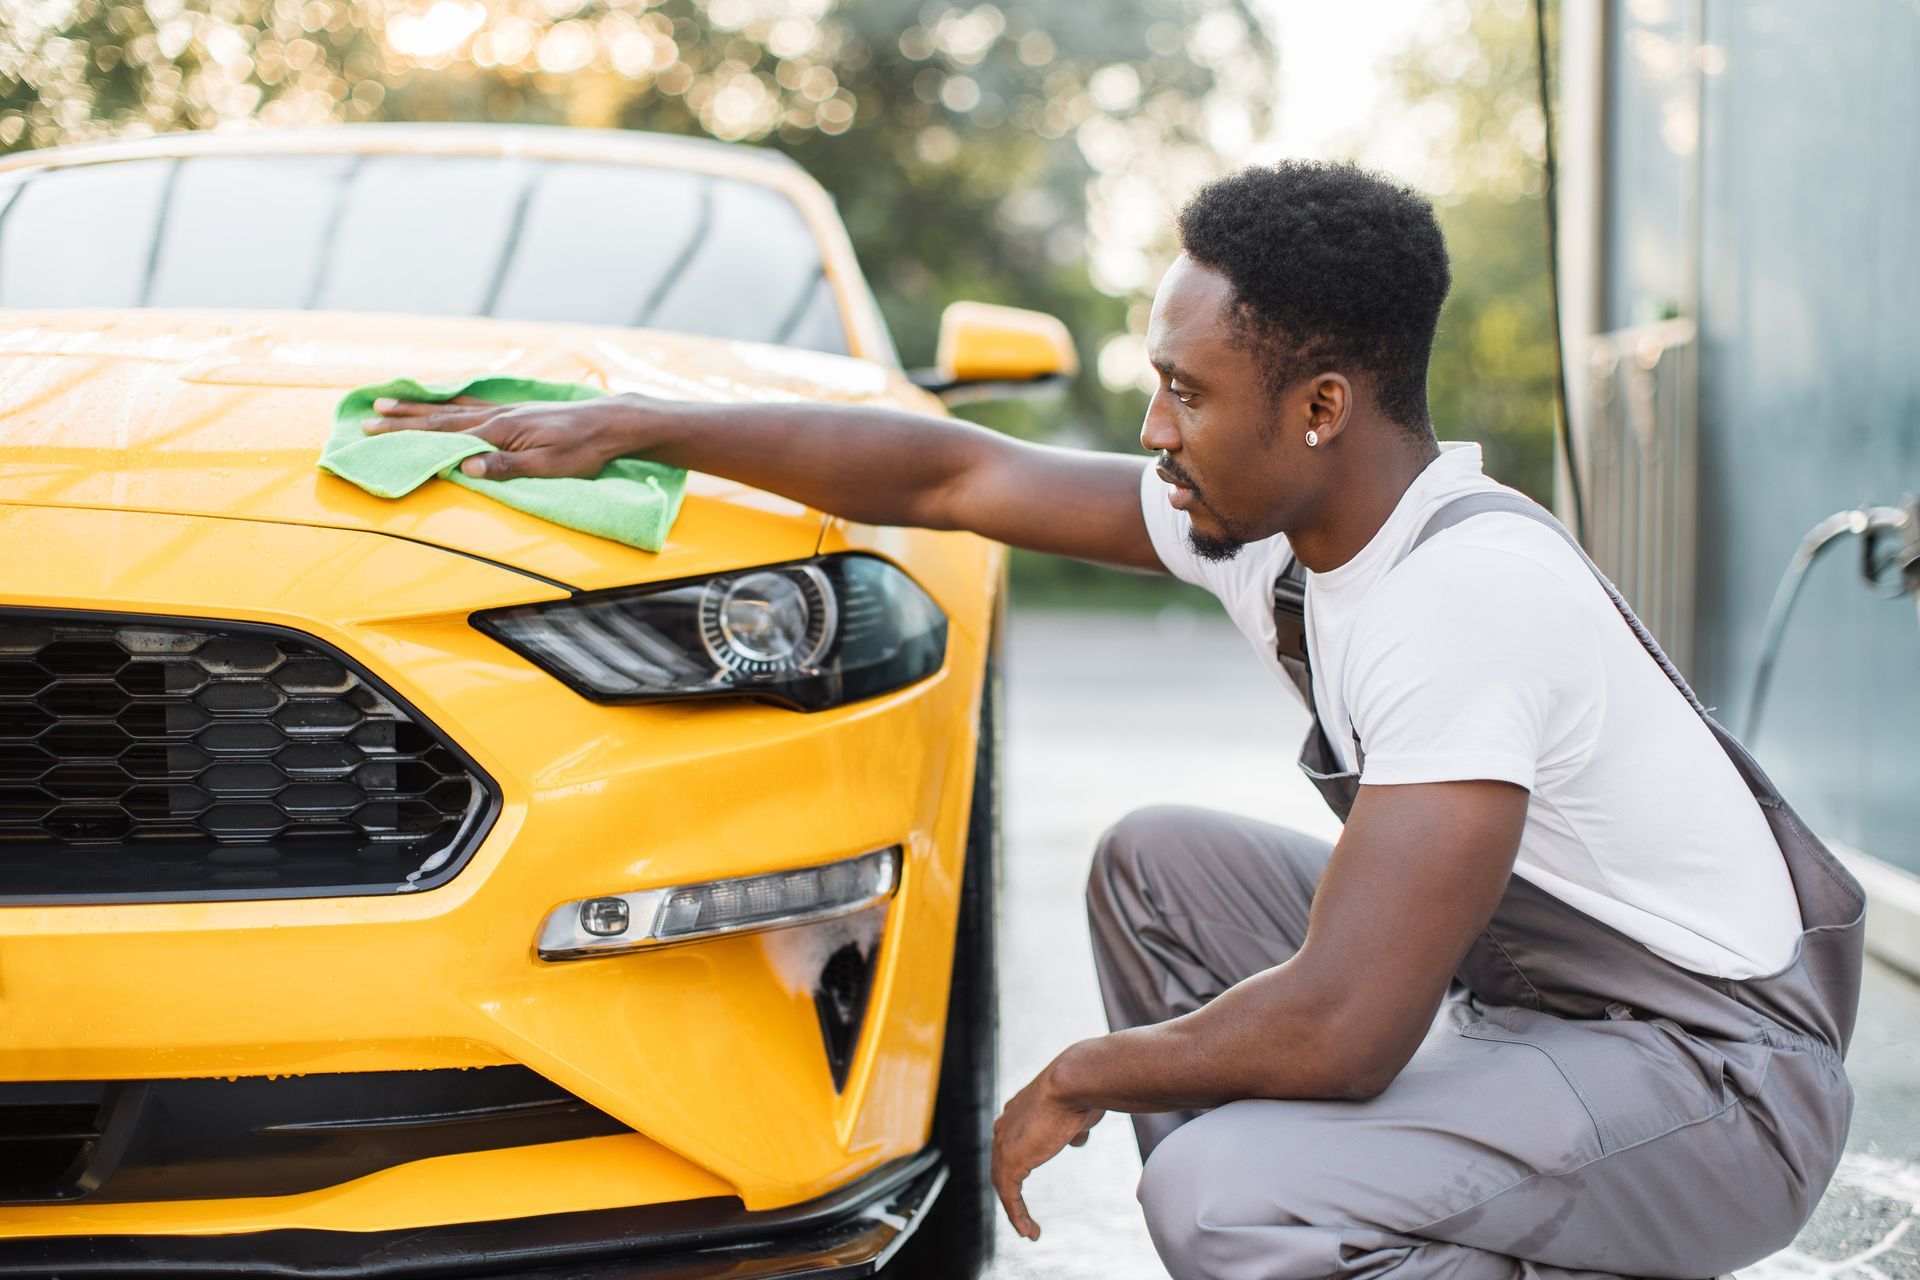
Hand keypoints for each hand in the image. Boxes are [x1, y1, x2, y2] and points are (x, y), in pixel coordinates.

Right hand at [362, 393, 649, 480]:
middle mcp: (496, 416)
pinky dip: (451, 400)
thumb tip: (465, 466)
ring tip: (392, 401)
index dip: (407, 433)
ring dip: (421, 407)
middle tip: (367, 416)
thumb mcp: (548, 466)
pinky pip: (474, 403)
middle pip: (440, 418)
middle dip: (402, 419)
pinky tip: (443, 400)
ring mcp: (506, 410)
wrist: (611, 422)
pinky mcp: (517, 411)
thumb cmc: (582, 449)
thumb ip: (506, 467)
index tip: (374, 429)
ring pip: (453, 407)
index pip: (442, 433)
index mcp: (498, 431)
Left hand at [990, 1058, 1104, 1241]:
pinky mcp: (1010, 1161)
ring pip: (1004, 1184)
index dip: (1019, 1162)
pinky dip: (1017, 1215)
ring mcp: (1004, 1143)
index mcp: (1018, 1110)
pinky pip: (1009, 1196)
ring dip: (1015, 1210)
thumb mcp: (1078, 1110)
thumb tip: (1076, 1138)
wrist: (1073, 1083)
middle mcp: (1006, 1125)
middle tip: (1022, 1213)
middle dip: (1011, 1191)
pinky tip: (1029, 1232)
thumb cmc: (1081, 1091)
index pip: (1012, 1141)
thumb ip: (1074, 1125)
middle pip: (1002, 1165)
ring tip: (1028, 1230)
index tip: (1029, 1176)